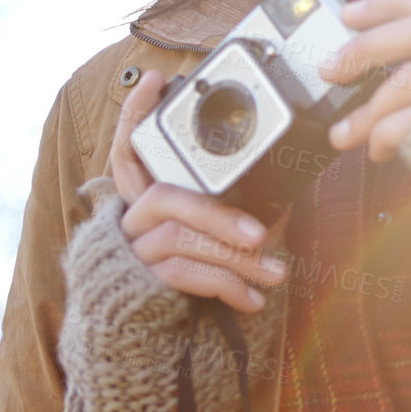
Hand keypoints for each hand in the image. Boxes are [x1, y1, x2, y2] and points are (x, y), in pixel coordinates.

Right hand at [109, 69, 287, 312]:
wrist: (148, 331)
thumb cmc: (193, 271)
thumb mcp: (216, 236)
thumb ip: (232, 210)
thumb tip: (283, 198)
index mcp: (145, 199)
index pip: (128, 150)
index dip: (135, 114)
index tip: (156, 80)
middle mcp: (131, 220)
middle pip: (166, 200)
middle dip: (219, 216)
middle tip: (262, 234)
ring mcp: (133, 252)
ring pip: (181, 240)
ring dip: (236, 259)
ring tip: (276, 272)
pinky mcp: (140, 284)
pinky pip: (183, 275)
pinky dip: (226, 287)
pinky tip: (254, 300)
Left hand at [318, 0, 410, 161]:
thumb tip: (377, 57)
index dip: (392, 6)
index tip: (349, 15)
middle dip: (368, 45)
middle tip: (329, 68)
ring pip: (409, 80)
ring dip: (366, 110)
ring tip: (343, 133)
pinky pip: (407, 124)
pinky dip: (382, 136)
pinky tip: (378, 151)